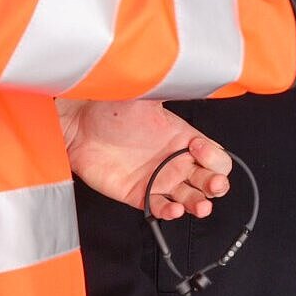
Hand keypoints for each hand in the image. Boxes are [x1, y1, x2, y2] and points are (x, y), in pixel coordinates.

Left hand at [58, 98, 231, 218]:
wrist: (79, 126)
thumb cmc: (109, 109)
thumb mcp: (146, 97)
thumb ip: (169, 93)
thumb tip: (189, 82)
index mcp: (183, 138)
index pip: (215, 155)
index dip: (214, 156)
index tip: (198, 148)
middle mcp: (174, 161)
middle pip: (209, 180)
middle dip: (217, 185)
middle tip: (213, 184)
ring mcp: (157, 179)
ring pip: (190, 199)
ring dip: (199, 205)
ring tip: (199, 206)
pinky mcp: (138, 194)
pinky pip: (160, 209)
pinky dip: (169, 213)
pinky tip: (173, 209)